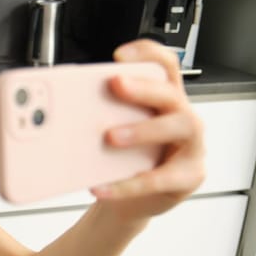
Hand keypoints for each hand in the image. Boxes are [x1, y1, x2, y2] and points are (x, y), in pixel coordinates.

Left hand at [90, 39, 205, 220]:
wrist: (133, 202)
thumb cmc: (126, 160)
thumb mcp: (114, 131)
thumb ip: (100, 115)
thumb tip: (63, 108)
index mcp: (165, 100)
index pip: (166, 65)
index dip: (147, 53)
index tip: (119, 54)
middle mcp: (183, 117)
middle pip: (171, 93)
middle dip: (144, 86)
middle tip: (116, 84)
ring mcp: (192, 146)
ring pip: (180, 127)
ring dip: (144, 129)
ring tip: (110, 137)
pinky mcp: (189, 177)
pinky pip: (160, 179)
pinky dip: (128, 184)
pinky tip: (102, 186)